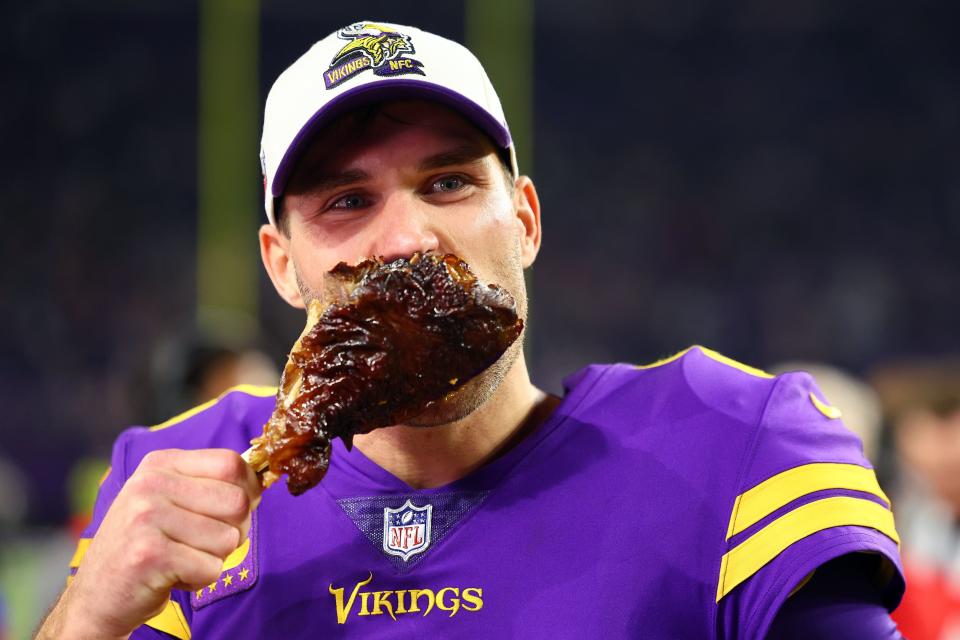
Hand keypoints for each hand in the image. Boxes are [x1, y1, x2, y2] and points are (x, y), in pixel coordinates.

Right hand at [44, 448, 261, 638]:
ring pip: (228, 539)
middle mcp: (150, 484)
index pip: (232, 463)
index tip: (235, 510)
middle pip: (237, 502)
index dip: (249, 489)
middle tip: (204, 543)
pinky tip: (172, 576)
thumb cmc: (147, 545)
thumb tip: (264, 478)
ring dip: (214, 558)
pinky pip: (211, 568)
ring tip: (181, 559)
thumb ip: (210, 485)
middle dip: (235, 530)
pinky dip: (200, 579)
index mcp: (160, 464)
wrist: (97, 596)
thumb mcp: (170, 500)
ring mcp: (147, 518)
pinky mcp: (149, 555)